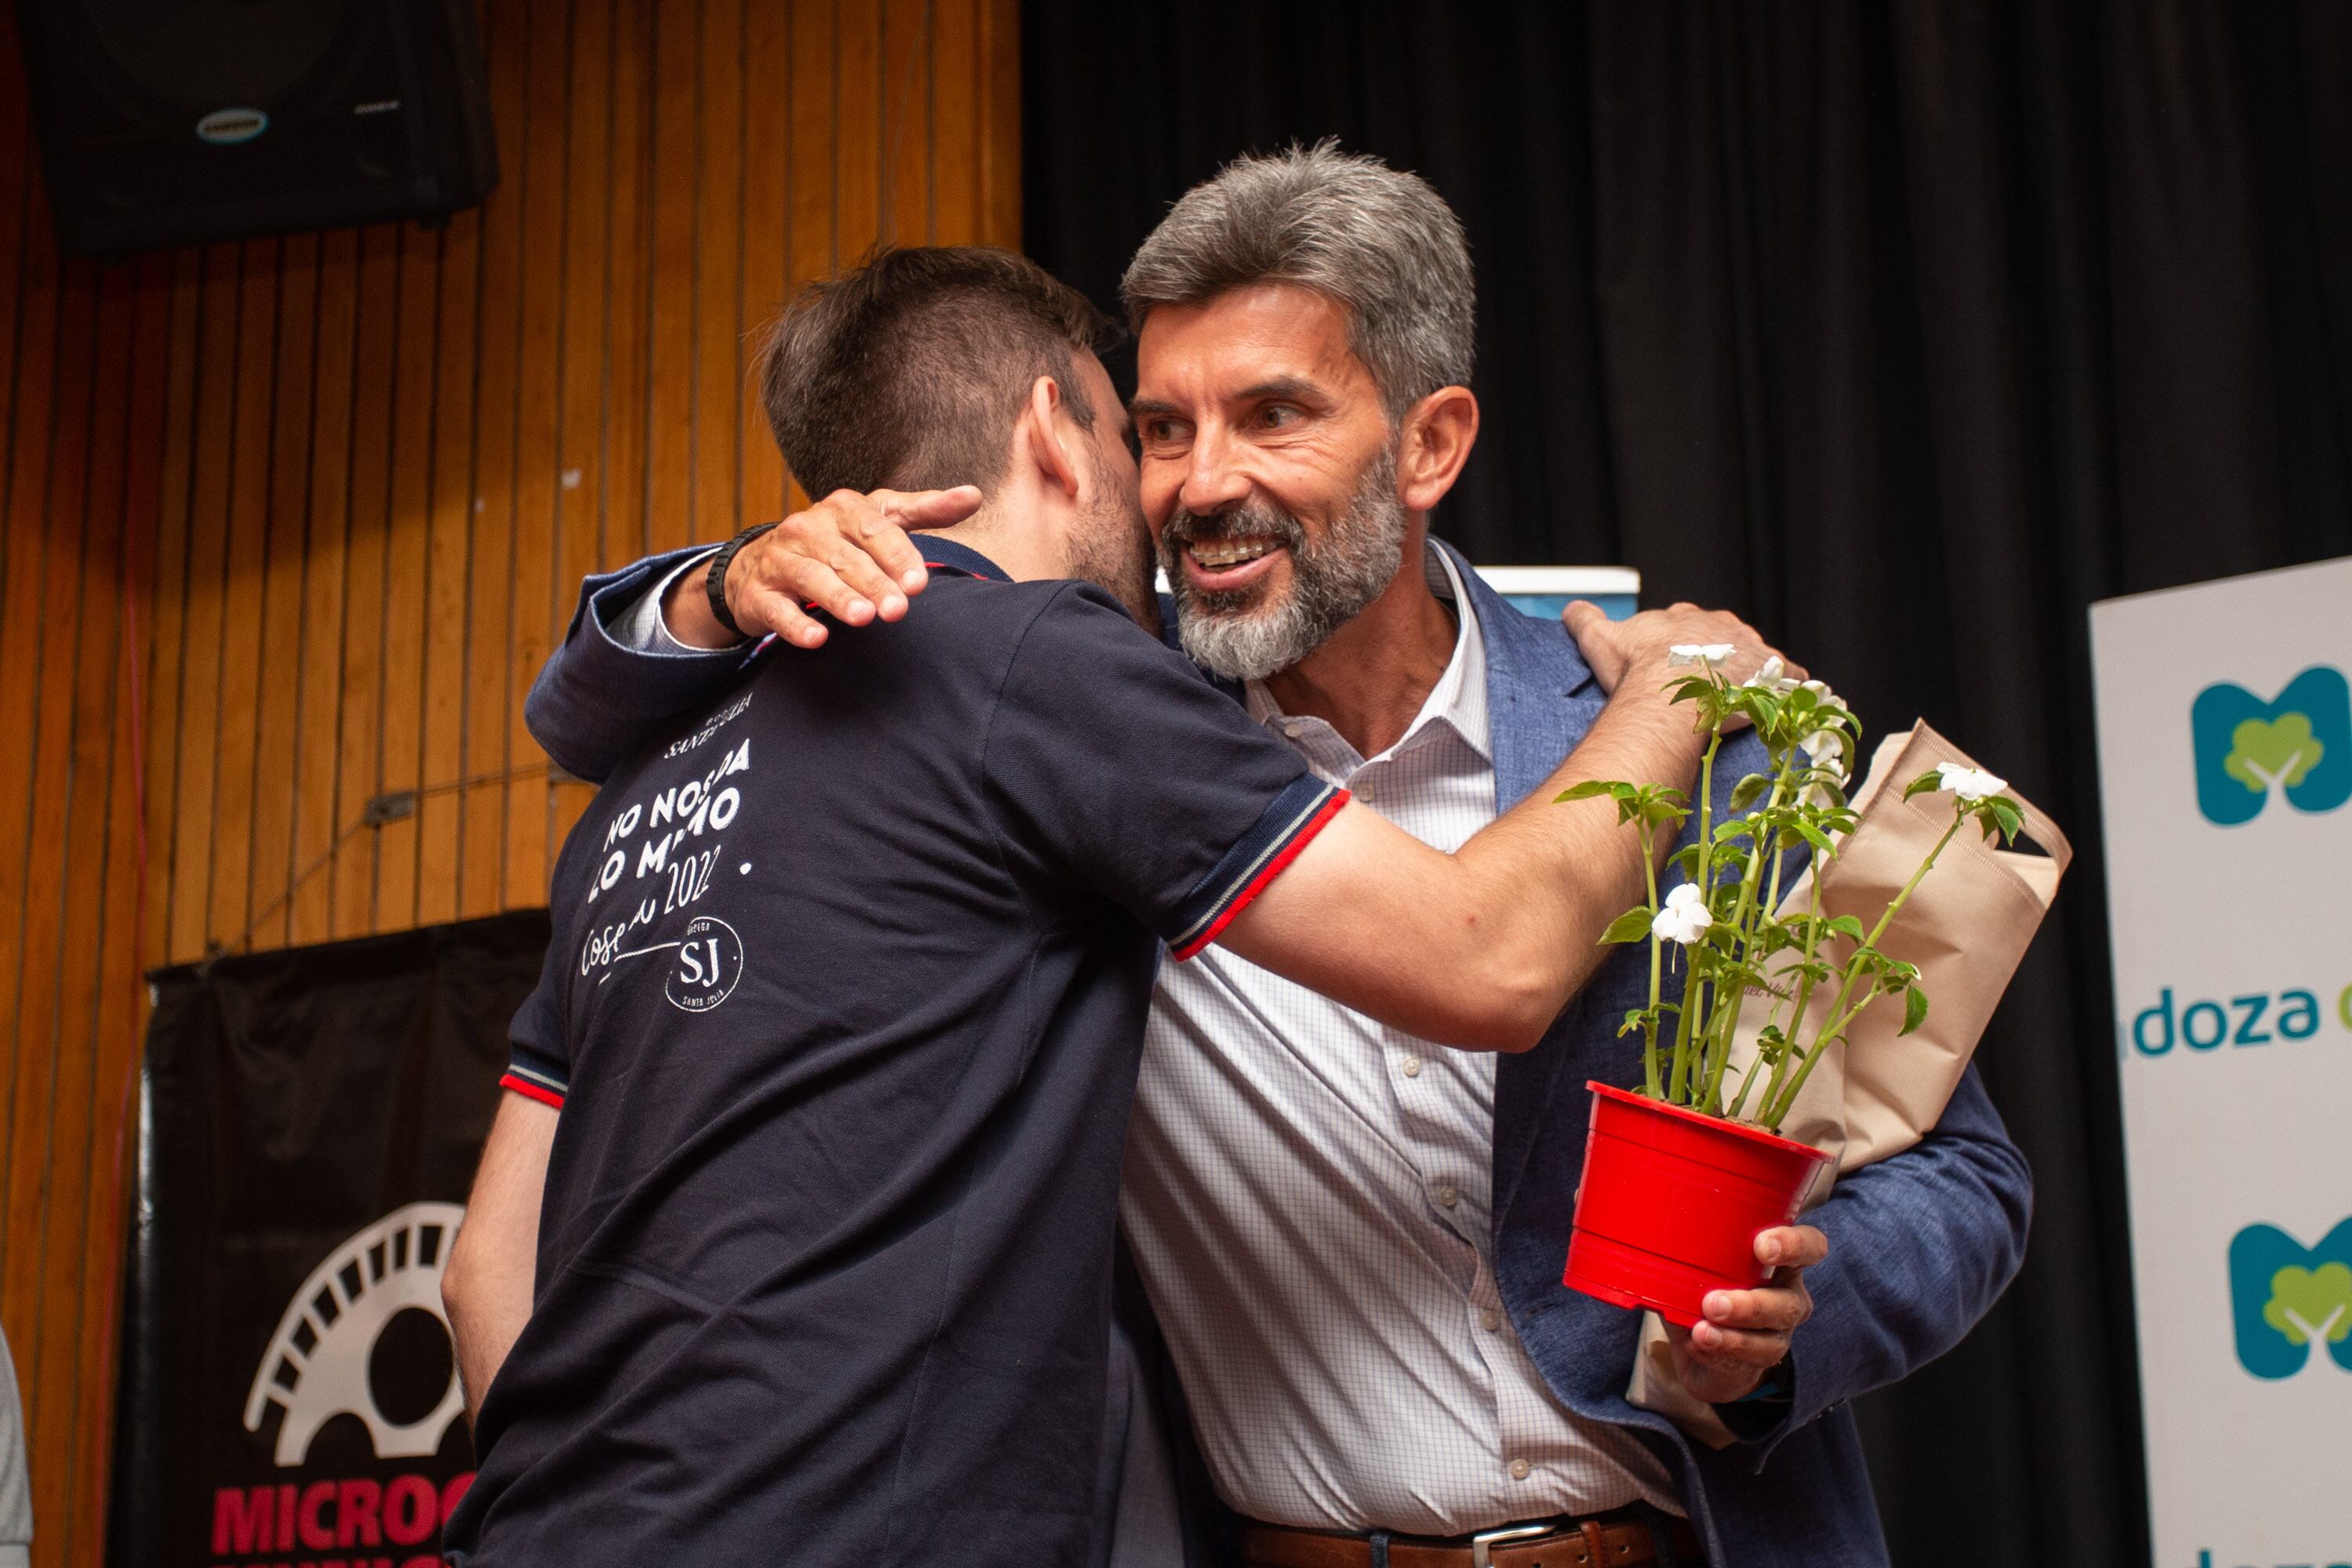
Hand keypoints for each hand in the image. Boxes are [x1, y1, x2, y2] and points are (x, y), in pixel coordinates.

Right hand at [662, 485, 980, 648]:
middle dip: (874, 583)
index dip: (898, 556)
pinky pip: (778, 608)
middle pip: (846, 557)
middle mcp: (809, 528)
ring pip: (812, 578)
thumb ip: (925, 510)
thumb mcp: (878, 518)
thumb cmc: (835, 541)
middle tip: (898, 610)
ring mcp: (782, 559)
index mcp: (843, 508)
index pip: (875, 529)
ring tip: (864, 618)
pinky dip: (796, 624)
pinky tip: (817, 638)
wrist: (760, 565)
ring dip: (839, 598)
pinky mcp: (760, 593)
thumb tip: (974, 495)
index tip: (919, 584)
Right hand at [1561, 600, 1801, 696]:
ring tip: (1740, 701)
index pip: (1686, 626)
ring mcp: (1751, 647)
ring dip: (1750, 675)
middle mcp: (1722, 626)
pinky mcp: (1776, 673)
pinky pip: (1789, 678)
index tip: (1673, 668)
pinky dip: (1787, 689)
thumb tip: (1571, 608)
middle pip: (1723, 640)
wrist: (1673, 692)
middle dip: (1716, 660)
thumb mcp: (1600, 639)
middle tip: (1705, 689)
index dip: (1679, 647)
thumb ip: (1584, 619)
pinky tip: (1779, 706)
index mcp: (1684, 619)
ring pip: (1754, 658)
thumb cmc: (1637, 671)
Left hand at [1663, 1225, 1826, 1404]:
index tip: (1762, 1246)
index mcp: (1779, 1262)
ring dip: (1733, 1337)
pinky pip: (1745, 1362)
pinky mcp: (1758, 1362)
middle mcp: (1787, 1296)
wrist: (1703, 1348)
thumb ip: (1685, 1251)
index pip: (1809, 1246)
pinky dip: (1717, 1354)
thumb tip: (1649, 1233)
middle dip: (1751, 1305)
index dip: (1795, 1245)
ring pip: (1770, 1339)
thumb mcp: (1695, 1264)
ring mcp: (1777, 1333)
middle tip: (1713, 1303)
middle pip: (1789, 1302)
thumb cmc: (1702, 1290)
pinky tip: (1696, 1345)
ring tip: (1701, 1331)